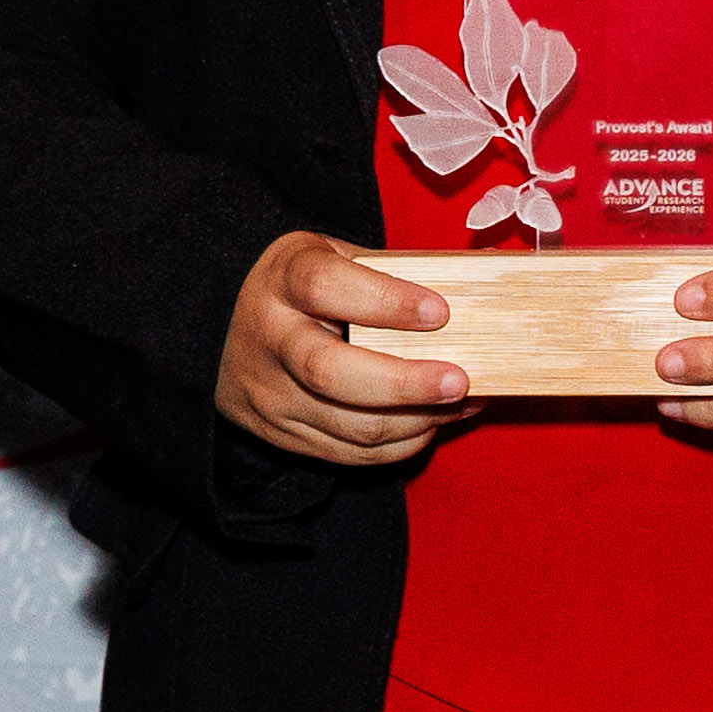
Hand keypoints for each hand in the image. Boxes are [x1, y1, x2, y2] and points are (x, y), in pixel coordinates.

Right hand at [217, 230, 471, 463]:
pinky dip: (400, 444)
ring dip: (415, 421)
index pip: (326, 286)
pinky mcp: (280, 434)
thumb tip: (489, 272)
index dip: (386, 301)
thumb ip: (396, 269)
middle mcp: (269, 338)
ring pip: (347, 426)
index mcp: (285, 280)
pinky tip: (434, 422)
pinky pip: (348, 455)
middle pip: (330, 372)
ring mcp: (271, 394)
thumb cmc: (304, 287)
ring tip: (461, 402)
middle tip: (460, 380)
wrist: (223, 329)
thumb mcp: (334, 257)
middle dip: (405, 383)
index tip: (440, 311)